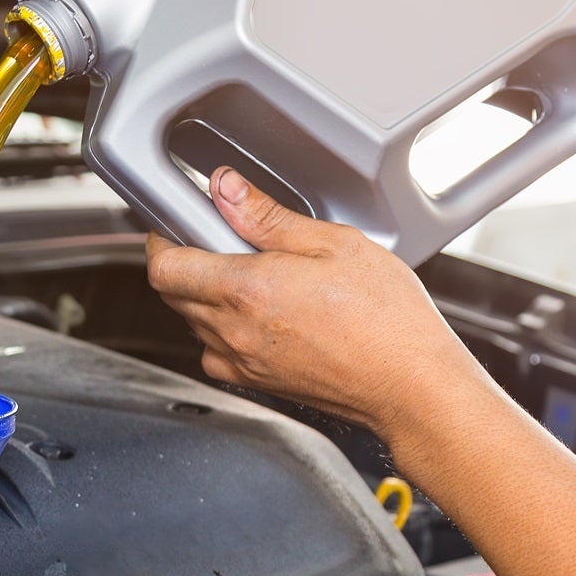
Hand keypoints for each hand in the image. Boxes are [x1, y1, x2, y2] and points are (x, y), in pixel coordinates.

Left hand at [144, 167, 486, 445]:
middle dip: (186, 261)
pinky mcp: (258, 383)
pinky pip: (218, 351)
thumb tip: (225, 188)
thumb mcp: (335, 244)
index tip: (177, 223)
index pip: (164, 266)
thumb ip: (268, 216)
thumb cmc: (387, 321)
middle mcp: (234, 333)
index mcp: (245, 291)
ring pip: (193, 322)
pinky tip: (266, 314)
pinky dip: (225, 329)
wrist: (413, 387)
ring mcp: (244, 363)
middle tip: (223, 240)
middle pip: (173, 294)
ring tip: (256, 275)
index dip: (163, 238)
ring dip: (206, 295)